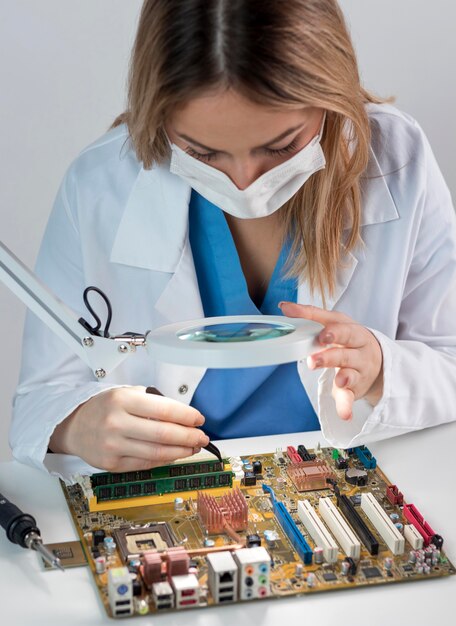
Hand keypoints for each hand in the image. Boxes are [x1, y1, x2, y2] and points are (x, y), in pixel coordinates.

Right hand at [49, 386, 208, 471]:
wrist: (75, 426)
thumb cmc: (105, 408)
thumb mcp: (126, 394)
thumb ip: (153, 403)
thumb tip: (185, 418)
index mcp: (122, 400)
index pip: (164, 409)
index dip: (187, 416)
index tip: (199, 419)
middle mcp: (116, 423)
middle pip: (163, 434)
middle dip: (189, 436)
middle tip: (202, 437)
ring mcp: (113, 446)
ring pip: (157, 452)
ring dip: (181, 451)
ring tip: (193, 447)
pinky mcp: (112, 464)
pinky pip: (146, 463)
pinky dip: (164, 459)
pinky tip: (174, 454)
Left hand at [279, 302, 382, 420]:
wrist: (378, 360)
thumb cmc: (349, 338)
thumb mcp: (335, 323)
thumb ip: (310, 315)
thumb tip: (284, 307)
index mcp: (353, 331)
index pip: (342, 329)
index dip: (333, 332)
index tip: (322, 335)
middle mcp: (359, 351)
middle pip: (346, 353)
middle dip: (331, 356)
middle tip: (314, 359)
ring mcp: (358, 371)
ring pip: (351, 374)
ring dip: (343, 378)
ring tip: (338, 381)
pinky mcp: (355, 389)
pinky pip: (351, 397)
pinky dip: (347, 406)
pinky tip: (345, 414)